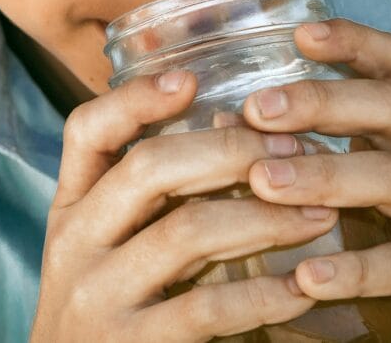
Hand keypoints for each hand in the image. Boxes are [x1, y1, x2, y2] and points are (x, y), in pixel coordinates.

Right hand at [29, 71, 341, 341]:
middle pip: (150, 167)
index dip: (136, 97)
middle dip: (232, 150)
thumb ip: (144, 200)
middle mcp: (75, 244)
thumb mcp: (105, 247)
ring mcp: (98, 298)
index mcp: (71, 209)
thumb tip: (230, 131)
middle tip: (296, 151)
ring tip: (320, 212)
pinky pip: (208, 307)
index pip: (86, 130)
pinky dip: (265, 294)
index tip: (193, 78)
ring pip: (188, 231)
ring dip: (265, 216)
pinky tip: (304, 287)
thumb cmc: (110, 312)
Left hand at [239, 19, 390, 342]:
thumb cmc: (369, 249)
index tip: (299, 32)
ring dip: (326, 176)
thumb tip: (220, 119)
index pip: (390, 66)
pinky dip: (356, 268)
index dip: (352, 41)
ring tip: (265, 184)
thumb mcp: (326, 196)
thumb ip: (285, 157)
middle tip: (257, 109)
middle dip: (321, 102)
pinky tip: (308, 276)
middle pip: (389, 107)